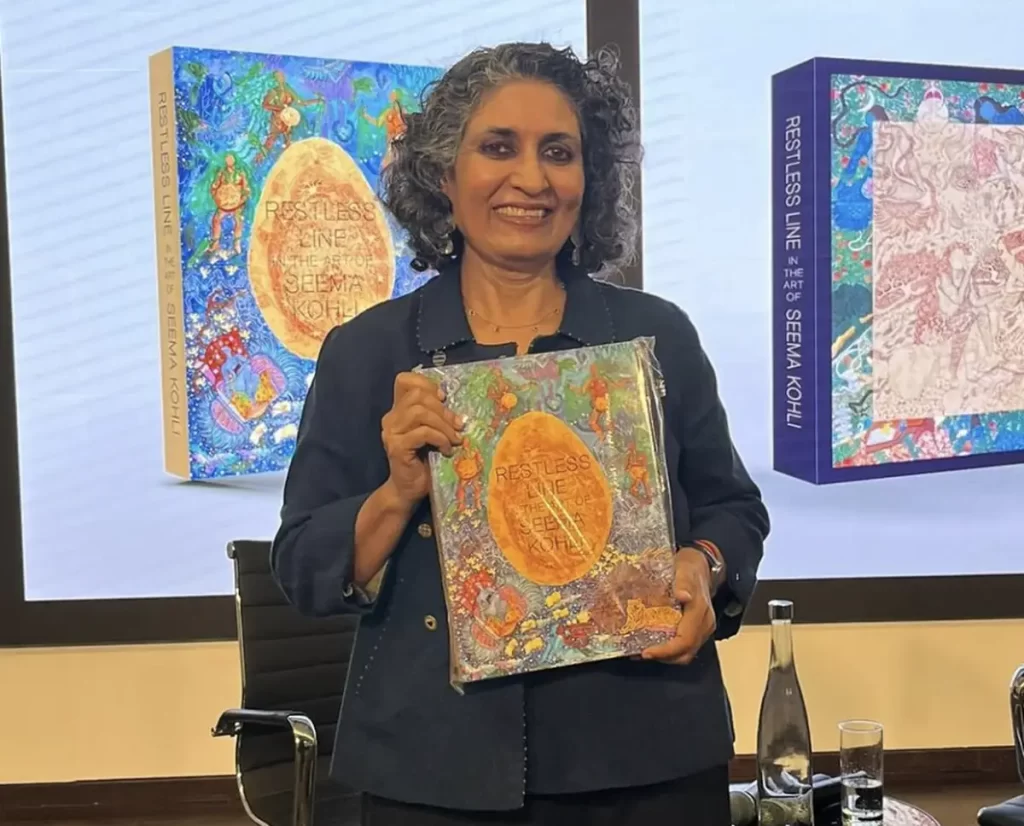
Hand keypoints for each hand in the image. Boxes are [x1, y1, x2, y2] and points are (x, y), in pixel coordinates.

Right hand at [381, 372, 463, 506]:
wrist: (409, 490)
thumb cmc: (424, 461)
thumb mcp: (432, 432)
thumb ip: (435, 415)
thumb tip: (453, 402)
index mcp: (398, 410)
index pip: (404, 380)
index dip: (426, 384)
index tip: (444, 398)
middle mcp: (391, 418)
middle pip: (417, 395)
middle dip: (443, 409)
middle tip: (458, 426)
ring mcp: (391, 432)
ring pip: (420, 412)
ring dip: (443, 425)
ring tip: (454, 439)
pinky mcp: (397, 447)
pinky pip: (423, 432)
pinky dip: (440, 439)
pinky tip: (446, 450)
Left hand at [641, 548, 716, 664]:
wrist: (701, 565)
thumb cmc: (689, 567)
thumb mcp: (684, 569)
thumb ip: (683, 582)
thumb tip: (683, 596)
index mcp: (700, 611)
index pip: (685, 640)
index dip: (666, 650)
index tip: (646, 652)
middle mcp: (704, 624)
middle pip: (686, 652)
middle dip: (664, 657)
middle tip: (640, 653)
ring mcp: (702, 628)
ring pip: (686, 652)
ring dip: (666, 655)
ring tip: (642, 650)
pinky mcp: (697, 629)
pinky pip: (685, 645)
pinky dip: (669, 649)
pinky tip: (652, 643)